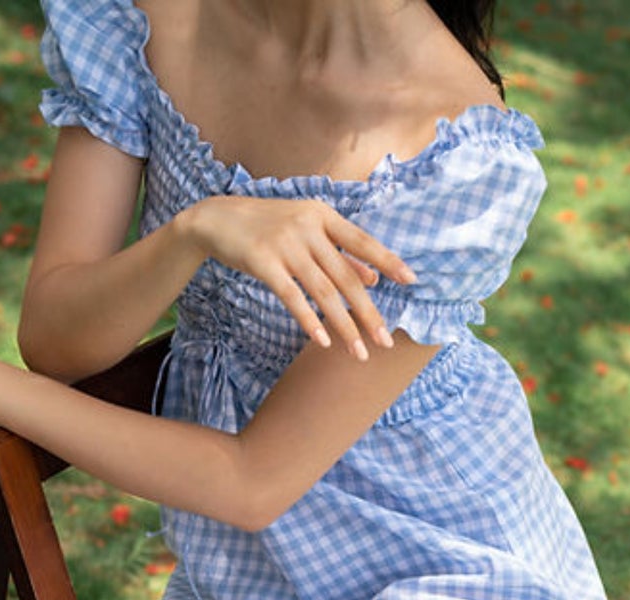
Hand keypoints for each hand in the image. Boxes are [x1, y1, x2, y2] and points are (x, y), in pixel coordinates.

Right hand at [182, 196, 414, 360]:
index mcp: (323, 215)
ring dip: (343, 326)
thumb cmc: (268, 227)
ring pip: (323, 292)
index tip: (412, 281)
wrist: (217, 218)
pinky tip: (324, 341)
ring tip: (358, 352)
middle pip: (345, 276)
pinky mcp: (263, 262)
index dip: (388, 260)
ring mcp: (285, 243)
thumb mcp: (307, 231)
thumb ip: (340, 253)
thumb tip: (374, 278)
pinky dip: (310, 321)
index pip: (362, 241)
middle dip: (367, 312)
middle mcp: (308, 226)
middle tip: (384, 342)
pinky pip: (292, 297)